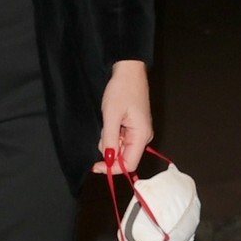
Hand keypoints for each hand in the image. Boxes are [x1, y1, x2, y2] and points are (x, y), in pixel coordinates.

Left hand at [96, 59, 152, 175]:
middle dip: (110, 151)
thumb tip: (108, 159)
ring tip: (108, 122)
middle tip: (103, 133)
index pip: (129, 164)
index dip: (112, 168)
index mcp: (142, 135)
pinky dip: (113, 135)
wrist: (128, 72)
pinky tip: (111, 121)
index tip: (96, 166)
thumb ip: (109, 139)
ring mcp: (140, 131)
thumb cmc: (122, 90)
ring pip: (121, 148)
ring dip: (110, 141)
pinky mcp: (134, 127)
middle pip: (125, 157)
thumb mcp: (111, 115)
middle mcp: (144, 136)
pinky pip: (122, 139)